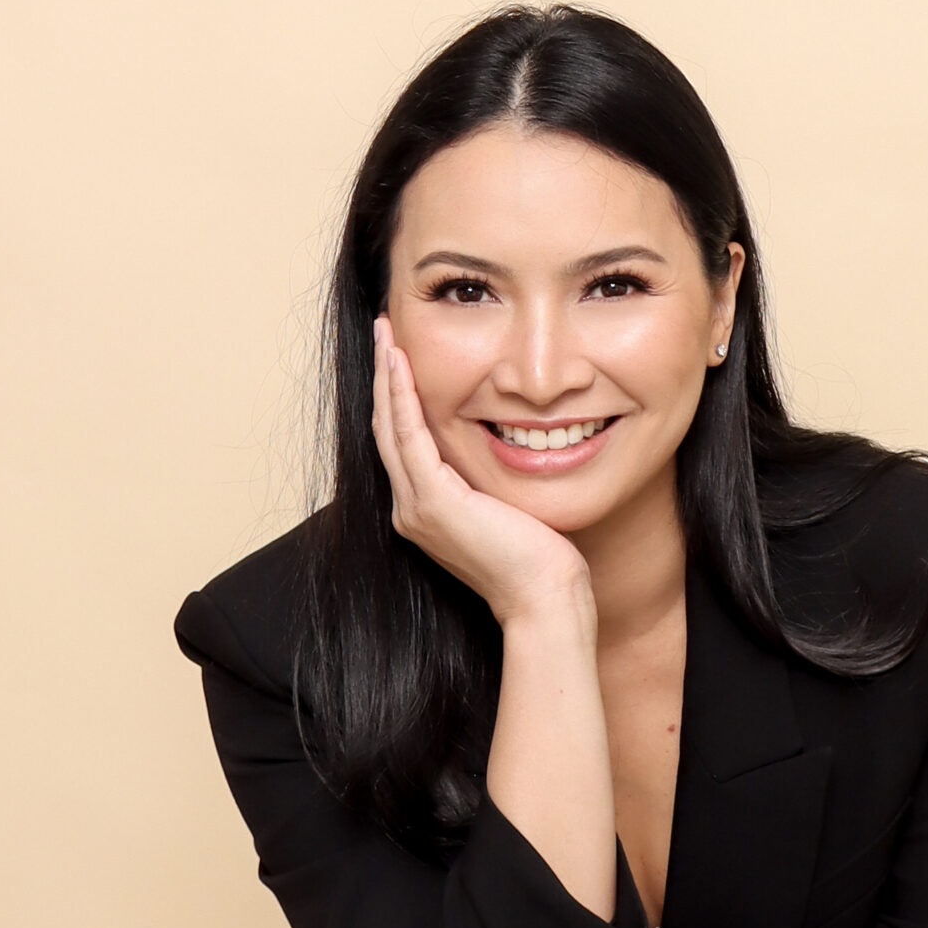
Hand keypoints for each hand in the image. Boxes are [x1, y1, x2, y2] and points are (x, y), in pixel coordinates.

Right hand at [372, 317, 593, 625]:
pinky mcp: (433, 502)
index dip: (396, 396)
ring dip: (386, 376)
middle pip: (386, 428)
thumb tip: (505, 439)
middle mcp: (410, 508)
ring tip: (385, 333)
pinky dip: (402, 397)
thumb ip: (488, 477)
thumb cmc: (539, 557)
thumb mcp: (506, 504)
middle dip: (384, 376)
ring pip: (390, 427)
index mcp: (425, 510)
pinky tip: (399, 364)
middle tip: (384, 330)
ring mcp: (416, 507)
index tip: (399, 354)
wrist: (543, 596)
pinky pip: (409, 437)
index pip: (403, 441)